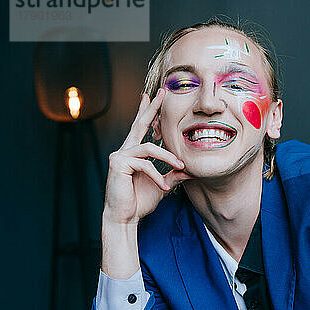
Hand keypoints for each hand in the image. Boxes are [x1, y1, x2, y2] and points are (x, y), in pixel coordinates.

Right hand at [103, 89, 193, 224]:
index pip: (142, 128)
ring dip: (168, 157)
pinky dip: (157, 175)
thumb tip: (191, 170)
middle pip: (140, 124)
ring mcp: (120, 155)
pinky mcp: (118, 163)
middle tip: (162, 92)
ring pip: (150, 148)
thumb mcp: (162, 184)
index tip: (154, 96)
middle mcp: (125, 150)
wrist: (125, 217)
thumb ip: (174, 174)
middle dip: (152, 108)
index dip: (148, 111)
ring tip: (181, 165)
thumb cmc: (140, 201)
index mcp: (134, 152)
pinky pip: (144, 164)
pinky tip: (162, 186)